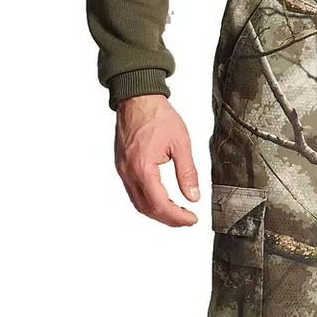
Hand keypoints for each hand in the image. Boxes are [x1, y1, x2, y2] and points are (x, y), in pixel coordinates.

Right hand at [114, 95, 199, 226]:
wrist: (137, 97)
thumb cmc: (156, 115)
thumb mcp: (181, 144)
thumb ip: (188, 173)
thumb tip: (193, 196)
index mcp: (143, 168)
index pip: (160, 205)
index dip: (178, 217)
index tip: (192, 219)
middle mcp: (129, 172)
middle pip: (148, 209)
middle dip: (170, 219)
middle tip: (187, 219)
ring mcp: (123, 170)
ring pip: (139, 204)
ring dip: (159, 212)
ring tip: (178, 212)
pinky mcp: (122, 166)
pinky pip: (134, 193)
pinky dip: (149, 202)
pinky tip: (163, 200)